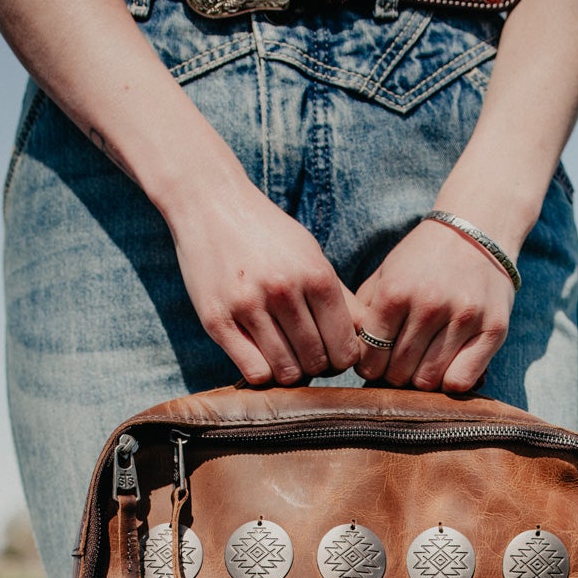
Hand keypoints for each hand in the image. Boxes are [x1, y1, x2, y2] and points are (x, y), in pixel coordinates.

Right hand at [163, 162, 359, 385]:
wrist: (210, 204)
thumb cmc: (268, 235)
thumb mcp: (310, 254)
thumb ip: (339, 297)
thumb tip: (367, 338)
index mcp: (315, 275)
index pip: (344, 346)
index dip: (342, 360)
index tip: (332, 354)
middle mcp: (284, 290)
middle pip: (317, 362)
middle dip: (317, 367)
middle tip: (307, 356)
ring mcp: (248, 305)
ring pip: (287, 372)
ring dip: (290, 373)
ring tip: (285, 356)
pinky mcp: (218, 320)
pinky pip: (254, 372)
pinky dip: (263, 373)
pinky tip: (261, 356)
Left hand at [354, 219, 515, 392]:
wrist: (476, 230)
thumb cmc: (422, 259)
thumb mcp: (384, 275)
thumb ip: (363, 313)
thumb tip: (350, 355)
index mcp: (395, 292)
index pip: (371, 358)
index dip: (370, 367)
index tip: (377, 362)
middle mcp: (429, 305)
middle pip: (398, 374)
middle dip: (394, 374)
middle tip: (400, 363)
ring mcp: (463, 318)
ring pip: (428, 381)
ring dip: (421, 379)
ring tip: (422, 363)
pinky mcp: (492, 329)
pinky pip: (461, 381)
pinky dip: (449, 381)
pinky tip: (446, 366)